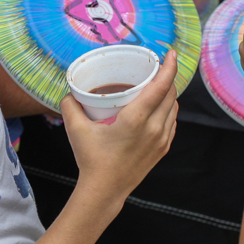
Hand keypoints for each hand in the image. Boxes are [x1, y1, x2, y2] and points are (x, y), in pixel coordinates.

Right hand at [60, 50, 178, 202]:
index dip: (168, 67)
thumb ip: (70, 106)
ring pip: (173, 107)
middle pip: (170, 94)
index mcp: (137, 119)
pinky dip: (167, 109)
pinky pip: (171, 121)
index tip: (170, 53)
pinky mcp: (163, 148)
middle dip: (167, 77)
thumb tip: (70, 91)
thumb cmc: (92, 160)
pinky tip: (156, 107)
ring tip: (156, 85)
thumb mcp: (75, 129)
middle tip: (155, 67)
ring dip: (168, 93)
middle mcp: (154, 128)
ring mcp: (161, 139)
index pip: (161, 86)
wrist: (105, 190)